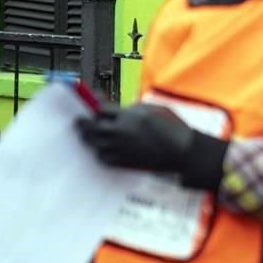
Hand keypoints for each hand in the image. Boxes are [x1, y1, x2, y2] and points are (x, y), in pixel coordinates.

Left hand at [76, 103, 195, 172]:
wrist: (182, 151)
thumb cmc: (173, 127)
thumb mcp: (154, 109)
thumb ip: (134, 109)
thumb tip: (120, 110)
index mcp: (129, 115)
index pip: (101, 108)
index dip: (93, 104)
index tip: (90, 101)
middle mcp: (121, 132)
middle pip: (92, 127)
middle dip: (83, 123)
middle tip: (79, 121)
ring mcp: (121, 148)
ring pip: (94, 144)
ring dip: (89, 138)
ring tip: (87, 135)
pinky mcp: (125, 162)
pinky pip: (103, 158)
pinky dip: (99, 153)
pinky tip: (101, 150)